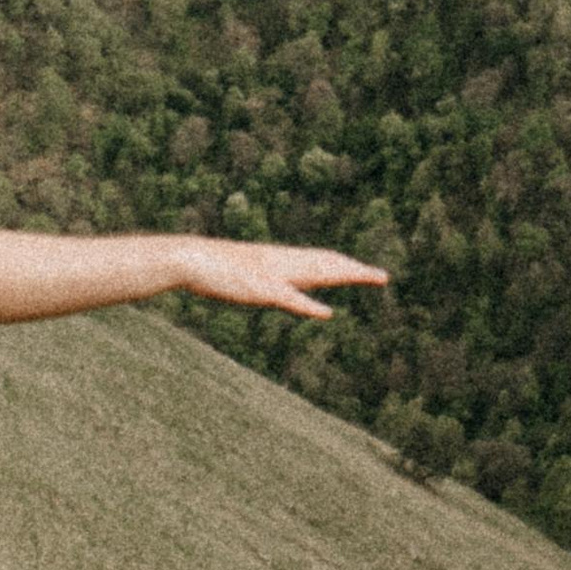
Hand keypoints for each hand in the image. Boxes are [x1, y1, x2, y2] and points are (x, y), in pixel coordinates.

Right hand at [171, 238, 387, 320]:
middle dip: (354, 270)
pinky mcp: (257, 289)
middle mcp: (280, 262)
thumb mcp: (244, 276)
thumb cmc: (211, 268)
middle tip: (382, 276)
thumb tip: (273, 288)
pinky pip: (287, 298)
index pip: (319, 260)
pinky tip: (325, 312)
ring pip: (314, 274)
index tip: (366, 270)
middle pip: (324, 264)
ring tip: (367, 278)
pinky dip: (307, 305)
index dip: (344, 265)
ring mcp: (270, 274)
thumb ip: (260, 280)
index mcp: (278, 259)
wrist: (188, 257)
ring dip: (342, 275)